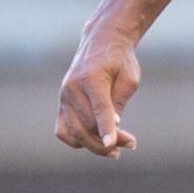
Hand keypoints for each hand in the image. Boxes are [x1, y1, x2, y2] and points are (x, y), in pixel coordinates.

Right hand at [56, 32, 141, 155]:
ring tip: (116, 150)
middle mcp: (73, 88)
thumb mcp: (129, 79)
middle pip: (88, 124)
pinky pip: (63, 131)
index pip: (99, 108)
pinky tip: (96, 142)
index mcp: (91, 78)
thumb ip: (119, 102)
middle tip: (132, 143)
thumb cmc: (120, 61)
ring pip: (74, 132)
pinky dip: (77, 141)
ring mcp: (64, 97)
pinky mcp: (62, 105)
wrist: (101, 42)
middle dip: (109, 140)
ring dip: (95, 145)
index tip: (111, 144)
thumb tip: (113, 128)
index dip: (105, 128)